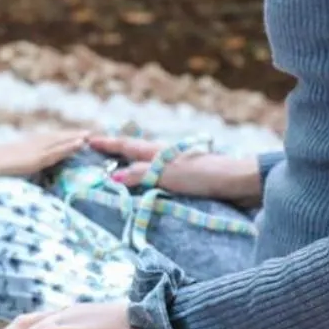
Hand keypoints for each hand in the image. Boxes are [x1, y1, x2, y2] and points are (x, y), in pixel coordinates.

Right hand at [0, 130, 90, 182]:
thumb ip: (5, 177)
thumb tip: (5, 183)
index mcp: (20, 151)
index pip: (43, 144)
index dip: (56, 141)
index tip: (68, 138)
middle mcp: (28, 148)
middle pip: (53, 140)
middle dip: (69, 137)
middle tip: (87, 133)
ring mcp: (32, 152)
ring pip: (58, 143)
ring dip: (74, 138)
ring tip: (90, 135)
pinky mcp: (34, 159)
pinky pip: (56, 151)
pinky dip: (70, 146)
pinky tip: (81, 143)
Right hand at [88, 135, 261, 203]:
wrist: (240, 183)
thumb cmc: (204, 175)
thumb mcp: (168, 174)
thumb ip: (141, 174)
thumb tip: (113, 174)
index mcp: (157, 151)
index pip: (125, 145)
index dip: (106, 143)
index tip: (87, 140)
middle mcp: (165, 157)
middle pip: (134, 153)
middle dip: (115, 153)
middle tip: (95, 155)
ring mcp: (176, 168)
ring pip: (146, 166)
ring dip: (130, 167)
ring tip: (114, 172)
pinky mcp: (187, 182)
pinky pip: (157, 180)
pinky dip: (145, 181)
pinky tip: (144, 188)